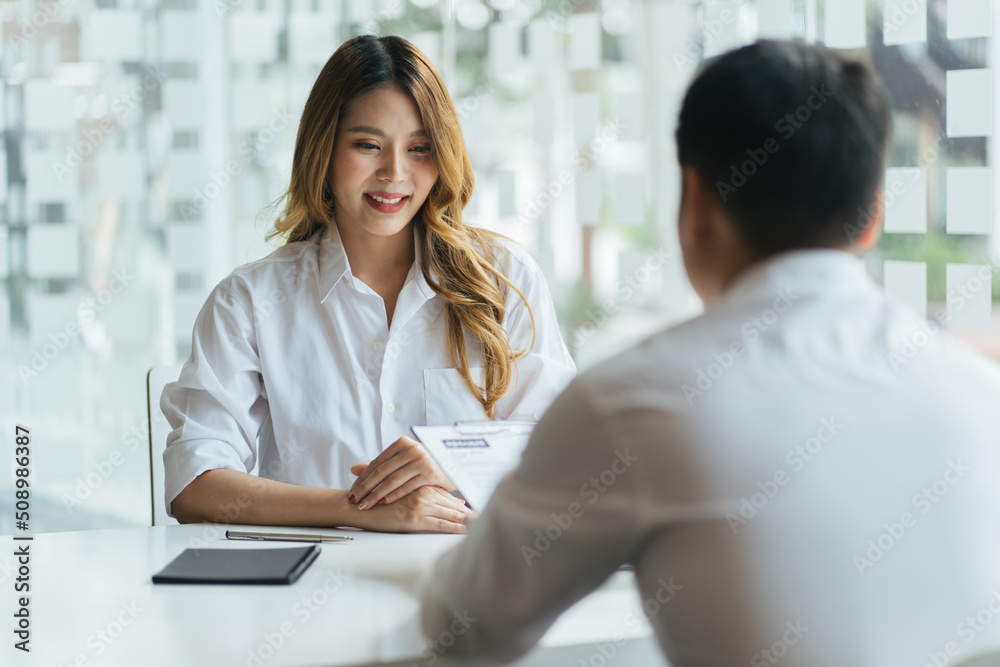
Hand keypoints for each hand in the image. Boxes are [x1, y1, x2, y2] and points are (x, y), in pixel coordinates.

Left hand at [349, 436, 455, 508]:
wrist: (454, 467)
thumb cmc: (425, 465)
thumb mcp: (402, 462)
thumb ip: (380, 465)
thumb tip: (354, 470)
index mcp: (402, 443)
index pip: (377, 462)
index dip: (362, 477)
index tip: (352, 490)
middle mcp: (412, 449)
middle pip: (381, 471)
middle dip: (365, 487)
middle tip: (353, 500)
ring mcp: (422, 460)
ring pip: (392, 480)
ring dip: (375, 494)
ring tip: (364, 505)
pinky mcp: (430, 473)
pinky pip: (407, 486)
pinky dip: (393, 495)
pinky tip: (383, 502)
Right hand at [350, 485, 473, 533]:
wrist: (358, 506)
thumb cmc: (380, 503)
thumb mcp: (405, 495)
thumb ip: (429, 495)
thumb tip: (458, 503)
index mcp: (422, 485)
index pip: (450, 497)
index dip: (464, 506)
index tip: (478, 512)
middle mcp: (423, 492)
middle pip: (453, 505)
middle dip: (470, 515)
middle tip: (487, 520)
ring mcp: (419, 504)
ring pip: (450, 514)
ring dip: (467, 522)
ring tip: (482, 528)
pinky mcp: (413, 518)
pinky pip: (440, 525)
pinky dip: (454, 529)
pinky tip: (465, 533)